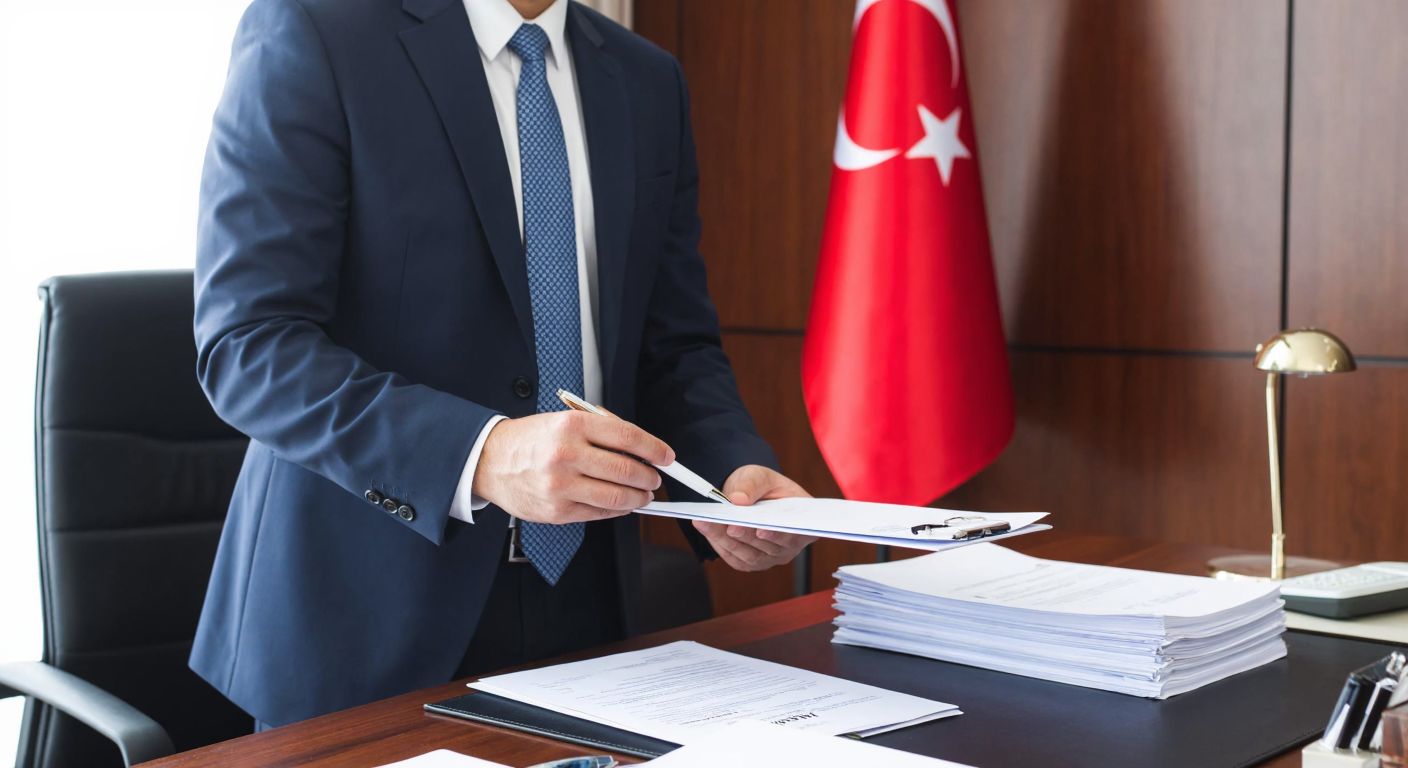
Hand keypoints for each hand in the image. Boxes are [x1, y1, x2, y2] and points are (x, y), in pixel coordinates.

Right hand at [474, 411, 673, 524]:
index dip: (654, 448)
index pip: (627, 437)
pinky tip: (621, 504)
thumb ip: (602, 432)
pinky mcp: (557, 510)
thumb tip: (642, 451)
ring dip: (639, 497)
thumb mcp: (564, 420)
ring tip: (643, 494)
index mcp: (572, 425)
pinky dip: (617, 510)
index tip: (666, 457)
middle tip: (655, 478)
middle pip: (626, 469)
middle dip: (649, 477)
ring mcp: (561, 485)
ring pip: (617, 496)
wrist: (491, 461)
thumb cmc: (531, 440)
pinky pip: (599, 513)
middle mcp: (566, 454)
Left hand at [693, 465, 814, 571]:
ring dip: (728, 541)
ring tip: (708, 524)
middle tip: (729, 526)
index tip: (761, 530)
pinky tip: (707, 529)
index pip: (797, 532)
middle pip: (771, 547)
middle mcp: (791, 544)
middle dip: (747, 536)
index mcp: (802, 520)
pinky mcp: (752, 562)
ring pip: (751, 556)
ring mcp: (772, 556)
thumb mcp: (757, 475)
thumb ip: (751, 485)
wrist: (747, 494)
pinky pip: (736, 559)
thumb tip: (738, 500)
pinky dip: (720, 545)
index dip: (780, 534)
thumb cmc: (760, 484)